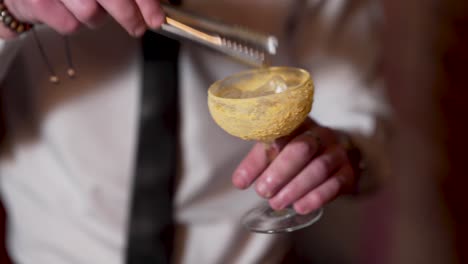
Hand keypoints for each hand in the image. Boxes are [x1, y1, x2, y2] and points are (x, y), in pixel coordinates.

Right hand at [4, 0, 164, 35]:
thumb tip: (151, 5)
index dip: (145, 3)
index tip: (155, 18)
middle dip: (129, 17)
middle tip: (137, 26)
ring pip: (91, 15)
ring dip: (95, 17)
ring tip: (87, 5)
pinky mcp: (35, 2)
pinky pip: (70, 25)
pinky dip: (73, 21)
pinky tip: (68, 8)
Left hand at [232, 118, 357, 214]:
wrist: (335, 156)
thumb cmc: (297, 152)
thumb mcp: (277, 149)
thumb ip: (259, 161)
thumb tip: (240, 181)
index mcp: (297, 123)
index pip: (277, 136)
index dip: (258, 159)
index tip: (242, 181)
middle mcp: (320, 134)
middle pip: (302, 148)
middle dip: (280, 172)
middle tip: (263, 191)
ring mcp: (337, 152)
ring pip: (319, 168)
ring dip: (295, 188)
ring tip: (277, 203)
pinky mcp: (348, 172)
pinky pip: (335, 184)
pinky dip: (316, 197)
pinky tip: (300, 207)